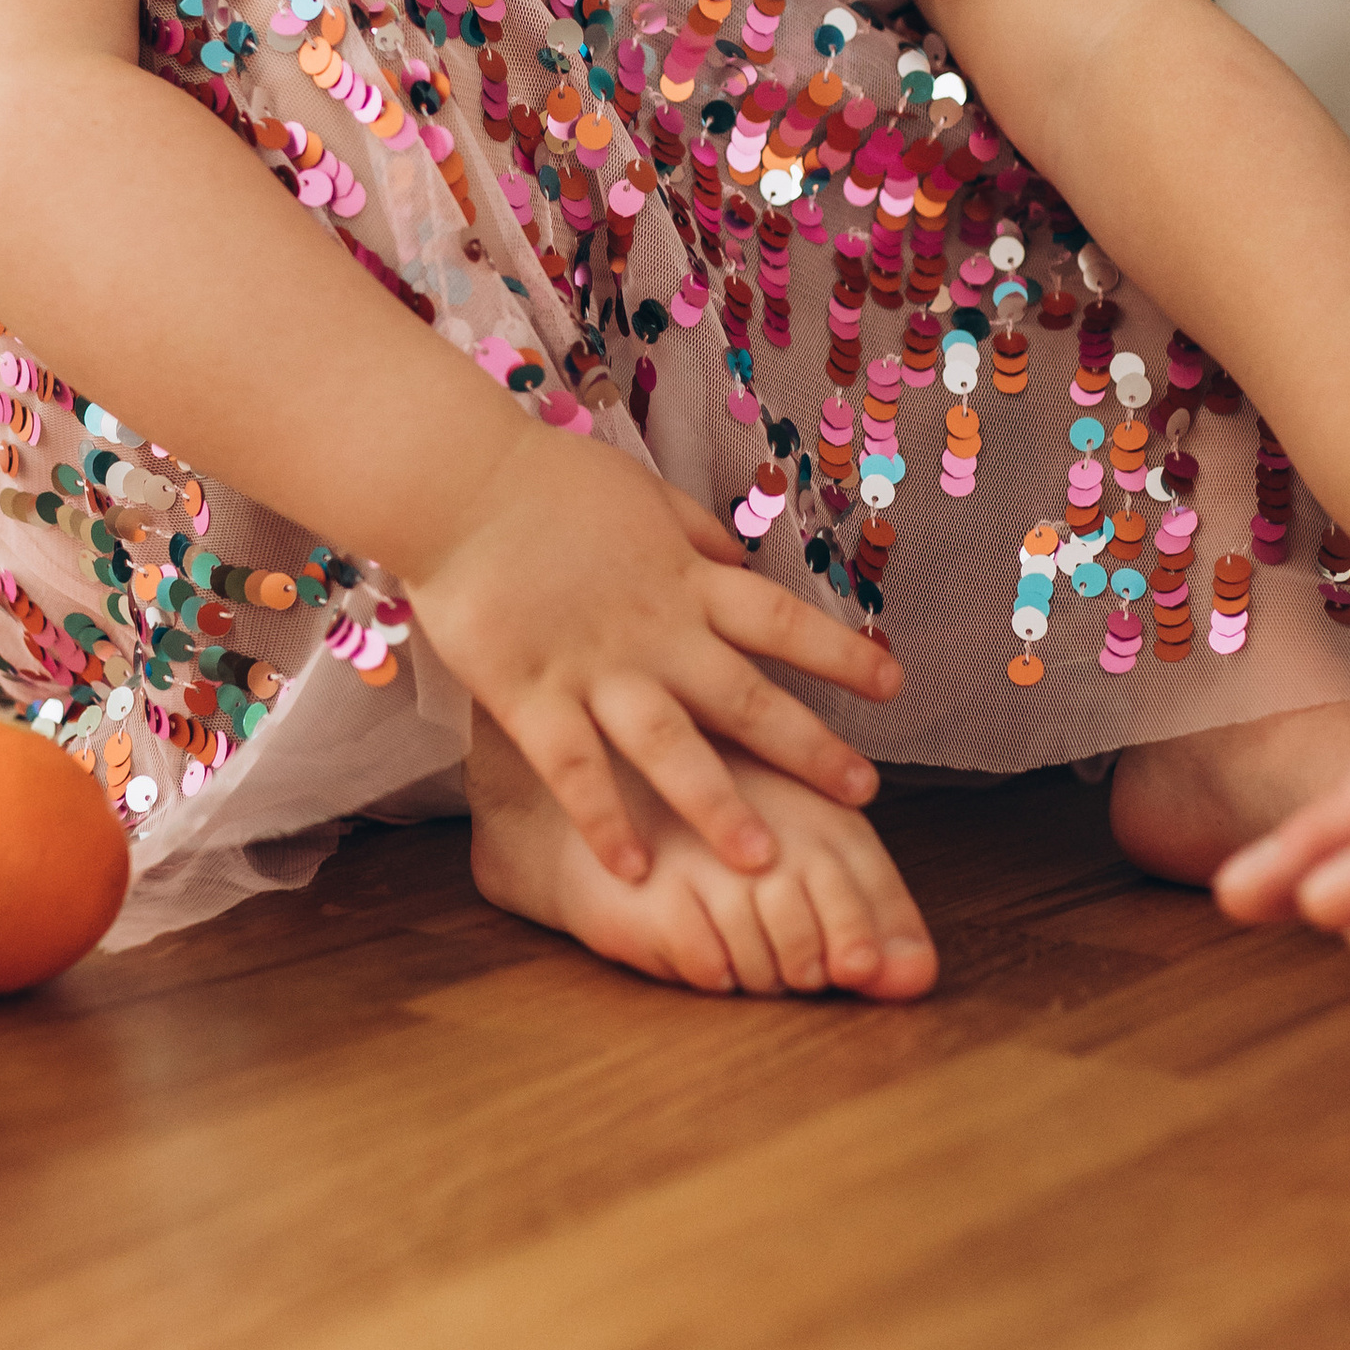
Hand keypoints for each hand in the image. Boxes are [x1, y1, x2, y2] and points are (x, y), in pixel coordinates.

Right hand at [397, 426, 903, 884]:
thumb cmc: (544, 478)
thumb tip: (738, 559)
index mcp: (683, 579)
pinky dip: (603, 820)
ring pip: (670, 748)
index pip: (782, 620)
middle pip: (746, 697)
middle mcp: (654, 631)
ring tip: (763, 861)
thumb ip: (692, 534)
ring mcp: (593, 667)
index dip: (840, 654)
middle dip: (809, 748)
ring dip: (719, 806)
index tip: (892, 686)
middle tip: (863, 796)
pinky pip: (575, 769)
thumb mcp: (640, 493)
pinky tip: (632, 870)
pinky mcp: (530, 692)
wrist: (457, 480)